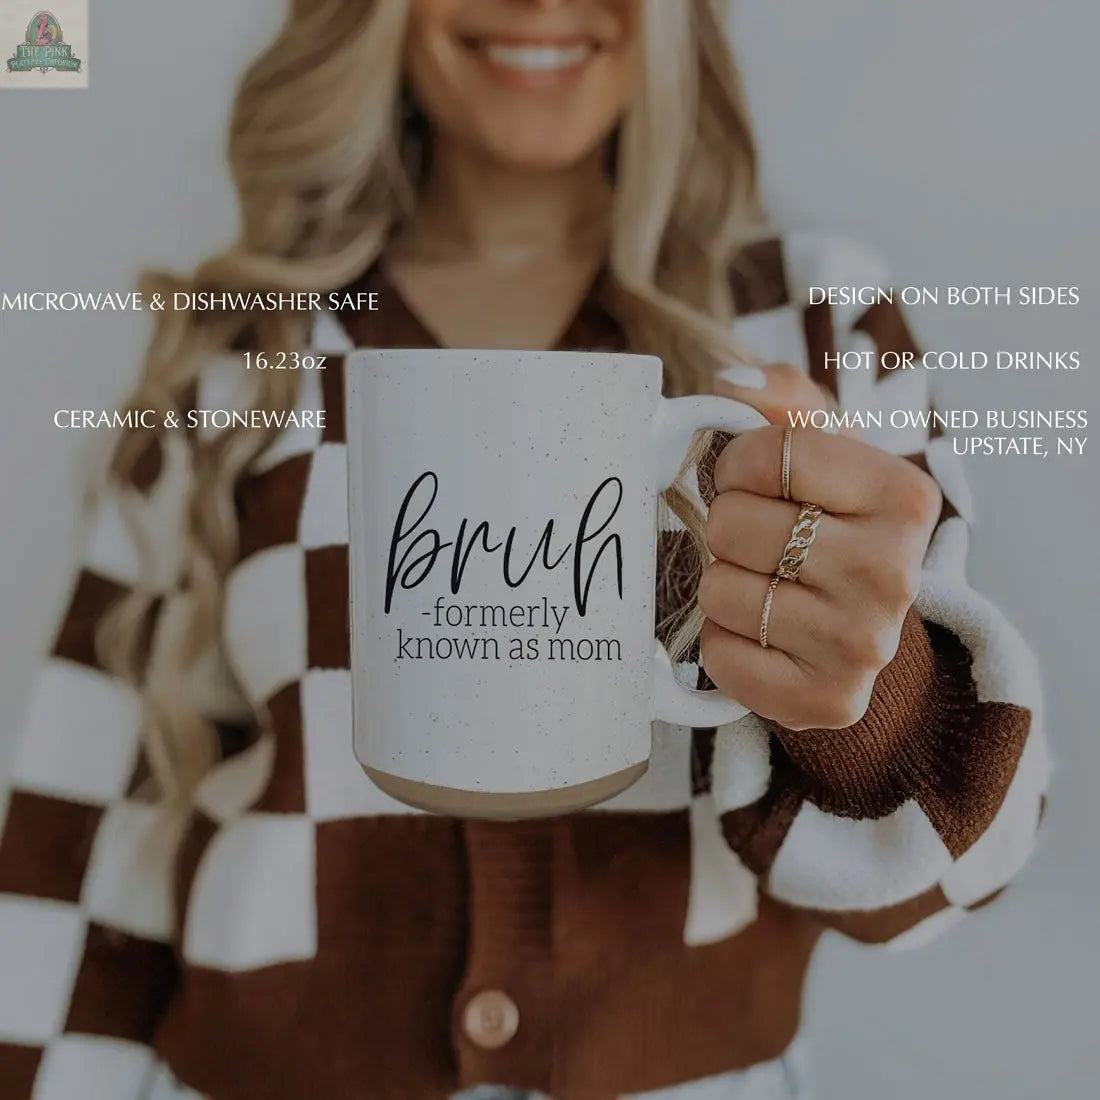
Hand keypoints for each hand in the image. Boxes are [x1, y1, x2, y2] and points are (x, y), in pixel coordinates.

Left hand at [700, 364, 941, 730]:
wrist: (856, 627)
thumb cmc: (830, 525)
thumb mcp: (823, 450)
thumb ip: (781, 399)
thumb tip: (731, 382)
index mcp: (904, 496)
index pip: (768, 455)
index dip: (737, 465)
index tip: (754, 481)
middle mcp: (896, 573)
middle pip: (734, 524)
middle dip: (728, 528)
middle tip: (761, 543)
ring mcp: (866, 645)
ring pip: (720, 590)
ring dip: (722, 585)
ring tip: (765, 587)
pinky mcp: (830, 701)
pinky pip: (721, 656)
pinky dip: (722, 642)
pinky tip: (760, 635)